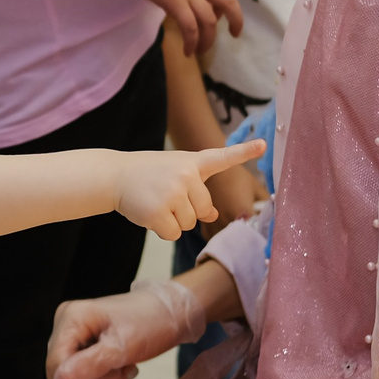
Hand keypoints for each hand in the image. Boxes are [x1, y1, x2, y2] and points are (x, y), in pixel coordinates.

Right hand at [48, 277, 205, 378]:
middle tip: (123, 371)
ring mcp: (73, 331)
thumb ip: (90, 365)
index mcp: (71, 318)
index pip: (55, 365)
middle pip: (62, 370)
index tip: (113, 372)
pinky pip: (82, 369)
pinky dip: (103, 375)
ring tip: (125, 366)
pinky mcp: (82, 340)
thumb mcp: (122, 347)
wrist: (169, 313)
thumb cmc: (150, 323)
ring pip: (72, 374)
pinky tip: (121, 364)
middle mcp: (66, 322)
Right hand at [116, 140, 262, 241]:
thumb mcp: (175, 176)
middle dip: (187, 210)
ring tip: (156, 202)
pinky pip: (173, 233)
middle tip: (165, 196)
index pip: (222, 157)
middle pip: (203, 209)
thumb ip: (196, 190)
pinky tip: (150, 214)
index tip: (263, 145)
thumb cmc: (148, 175)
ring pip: (189, 223)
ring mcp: (172, 193)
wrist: (115, 175)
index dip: (244, 152)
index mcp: (192, 163)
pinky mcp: (159, 212)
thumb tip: (213, 214)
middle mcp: (185, 175)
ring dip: (174, 220)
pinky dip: (162, 230)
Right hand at [124, 0, 243, 55]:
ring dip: (208, 40)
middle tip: (234, 34)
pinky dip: (192, 41)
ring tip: (201, 51)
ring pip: (209, 20)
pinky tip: (187, 51)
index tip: (217, 16)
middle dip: (236, 19)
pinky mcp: (174, 2)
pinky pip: (190, 27)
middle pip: (227, 1)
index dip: (222, 4)